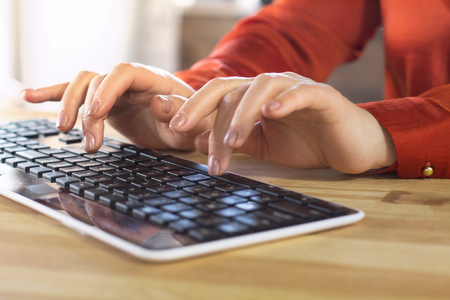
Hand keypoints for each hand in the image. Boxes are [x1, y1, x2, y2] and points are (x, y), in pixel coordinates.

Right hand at [21, 63, 211, 151]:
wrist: (187, 126)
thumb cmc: (192, 125)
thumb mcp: (193, 125)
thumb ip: (180, 115)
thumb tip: (158, 103)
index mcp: (153, 79)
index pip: (123, 72)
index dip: (106, 89)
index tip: (96, 113)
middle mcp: (130, 80)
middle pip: (97, 80)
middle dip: (87, 110)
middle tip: (88, 142)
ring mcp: (115, 89)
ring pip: (82, 84)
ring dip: (68, 105)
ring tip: (62, 129)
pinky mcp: (104, 102)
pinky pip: (76, 92)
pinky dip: (53, 93)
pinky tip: (30, 97)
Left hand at [169, 72, 396, 174]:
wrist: (349, 147)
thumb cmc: (307, 143)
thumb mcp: (263, 146)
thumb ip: (235, 140)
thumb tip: (198, 141)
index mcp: (255, 97)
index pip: (219, 95)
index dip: (195, 107)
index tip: (174, 128)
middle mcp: (271, 87)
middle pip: (232, 88)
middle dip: (207, 110)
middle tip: (186, 131)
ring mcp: (296, 88)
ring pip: (262, 88)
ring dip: (243, 113)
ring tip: (233, 141)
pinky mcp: (323, 96)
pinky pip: (302, 92)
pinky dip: (286, 100)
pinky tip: (272, 113)